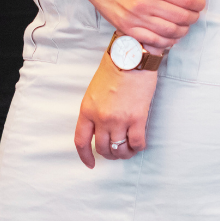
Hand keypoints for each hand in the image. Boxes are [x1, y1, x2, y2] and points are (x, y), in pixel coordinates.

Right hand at [72, 0, 204, 49]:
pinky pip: (153, 41)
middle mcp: (145, 3)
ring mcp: (135, 17)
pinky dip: (166, 42)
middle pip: (181, 17)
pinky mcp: (127, 27)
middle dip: (193, 17)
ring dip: (183, 31)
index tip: (200, 2)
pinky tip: (171, 36)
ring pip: (169, 32)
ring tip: (185, 25)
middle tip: (195, 14)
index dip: (198, 3)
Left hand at [74, 52, 157, 167]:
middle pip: (102, 148)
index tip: (90, 163)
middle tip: (115, 152)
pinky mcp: (137, 119)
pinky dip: (137, 147)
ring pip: (119, 149)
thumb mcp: (94, 90)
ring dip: (124, 153)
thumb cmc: (113, 68)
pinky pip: (136, 143)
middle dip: (108, 154)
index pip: (81, 141)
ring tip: (128, 149)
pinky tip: (138, 144)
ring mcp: (119, 120)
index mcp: (87, 109)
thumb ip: (94, 110)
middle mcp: (101, 118)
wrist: (131, 57)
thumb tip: (100, 128)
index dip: (85, 156)